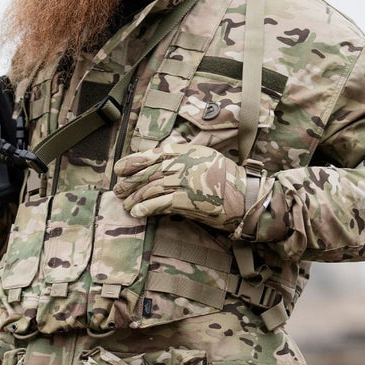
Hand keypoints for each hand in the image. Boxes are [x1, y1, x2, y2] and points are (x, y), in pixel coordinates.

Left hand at [113, 141, 248, 230]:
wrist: (246, 197)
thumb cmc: (227, 178)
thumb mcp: (205, 157)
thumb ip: (183, 155)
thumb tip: (160, 154)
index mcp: (185, 152)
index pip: (150, 154)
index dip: (131, 162)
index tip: (119, 169)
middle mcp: (182, 164)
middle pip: (146, 172)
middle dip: (128, 183)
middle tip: (118, 191)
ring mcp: (183, 182)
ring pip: (149, 189)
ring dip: (134, 198)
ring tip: (126, 205)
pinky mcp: (186, 200)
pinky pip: (159, 204)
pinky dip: (145, 208)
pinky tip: (137, 212)